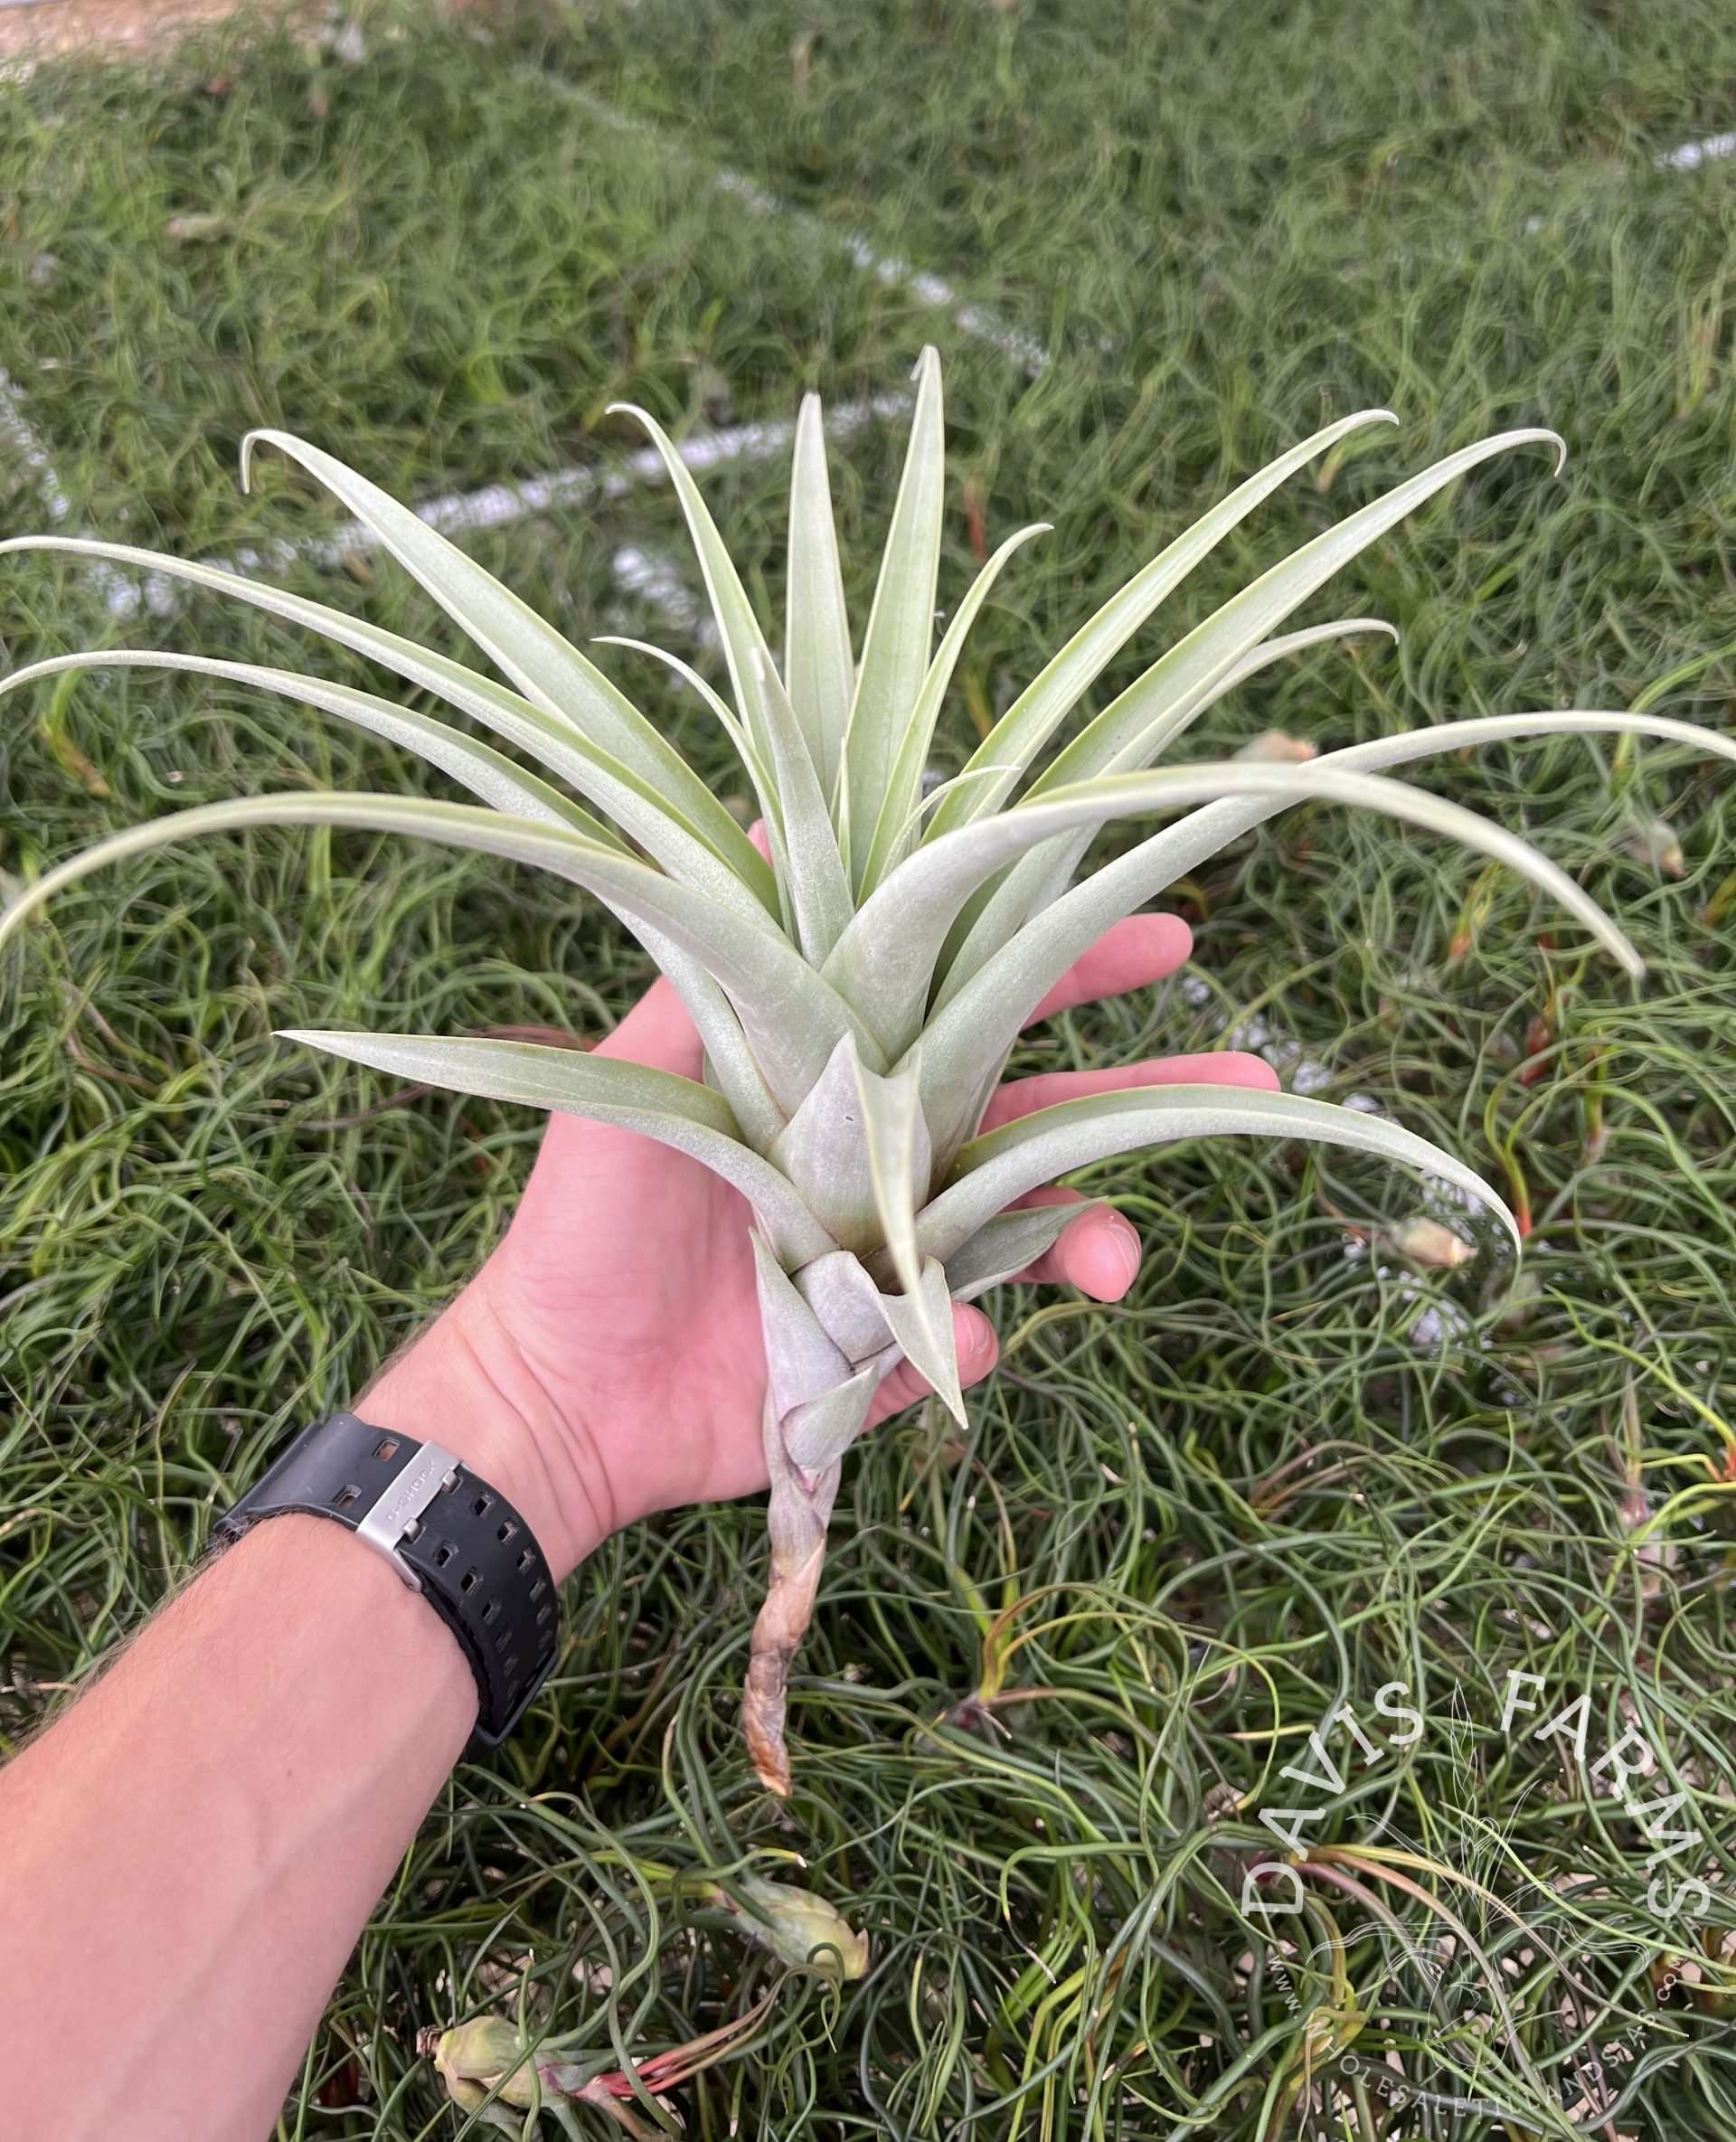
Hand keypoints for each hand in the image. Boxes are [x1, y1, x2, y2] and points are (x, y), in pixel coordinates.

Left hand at [375, 915, 1276, 1576]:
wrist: (555, 1390)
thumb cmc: (586, 1216)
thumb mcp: (640, 1064)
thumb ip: (720, 957)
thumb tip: (773, 812)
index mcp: (843, 1071)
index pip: (975, 996)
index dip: (1067, 960)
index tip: (1168, 929)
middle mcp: (888, 1152)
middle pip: (1043, 1104)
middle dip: (1149, 1092)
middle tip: (1254, 1077)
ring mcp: (902, 1253)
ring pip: (1036, 1225)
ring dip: (1094, 1230)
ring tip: (1118, 1260)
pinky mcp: (898, 1354)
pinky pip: (973, 1337)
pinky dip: (973, 1338)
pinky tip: (952, 1341)